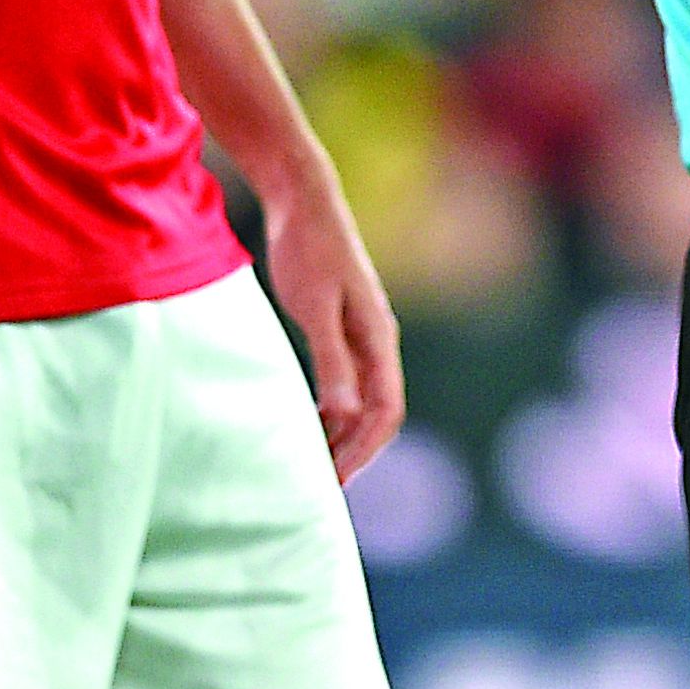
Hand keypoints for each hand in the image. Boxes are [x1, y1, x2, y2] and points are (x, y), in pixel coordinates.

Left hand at [258, 169, 405, 479]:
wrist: (303, 200)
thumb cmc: (307, 249)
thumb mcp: (315, 307)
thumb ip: (331, 360)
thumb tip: (345, 413)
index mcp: (378, 339)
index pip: (386, 412)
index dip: (363, 451)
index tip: (334, 480)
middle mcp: (378, 342)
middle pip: (379, 414)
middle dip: (355, 451)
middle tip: (321, 487)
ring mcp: (362, 335)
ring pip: (363, 401)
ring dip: (343, 434)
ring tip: (313, 465)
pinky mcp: (342, 327)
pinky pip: (346, 383)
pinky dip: (331, 410)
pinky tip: (306, 423)